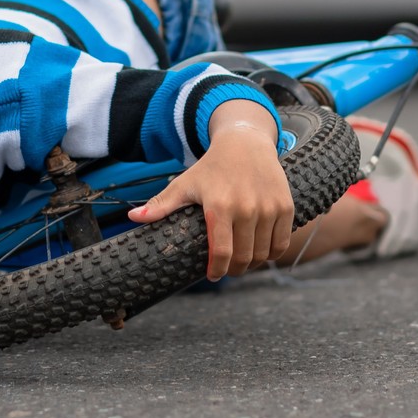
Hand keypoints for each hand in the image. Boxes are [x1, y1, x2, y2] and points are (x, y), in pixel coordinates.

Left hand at [127, 102, 292, 279]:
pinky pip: (281, 242)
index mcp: (219, 205)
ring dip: (253, 263)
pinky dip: (272, 252)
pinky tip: (261, 250)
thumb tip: (132, 218)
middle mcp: (247, 207)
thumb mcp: (185, 183)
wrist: (246, 142)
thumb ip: (161, 204)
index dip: (216, 270)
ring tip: (243, 260)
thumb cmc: (211, 167)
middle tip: (227, 270)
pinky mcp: (285, 206)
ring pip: (263, 253)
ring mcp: (269, 207)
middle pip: (244, 257)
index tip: (212, 275)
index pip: (221, 252)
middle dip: (234, 270)